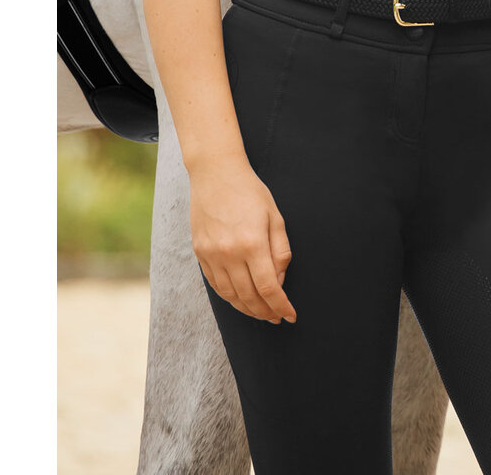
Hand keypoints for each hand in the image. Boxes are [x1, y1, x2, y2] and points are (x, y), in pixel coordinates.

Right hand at [191, 155, 296, 323]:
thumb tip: (280, 280)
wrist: (215, 174)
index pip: (269, 288)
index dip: (281, 306)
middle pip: (249, 297)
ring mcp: (212, 256)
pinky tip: (241, 300)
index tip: (290, 315)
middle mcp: (230, 254)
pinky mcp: (200, 255)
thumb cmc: (250, 191)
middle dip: (266, 312)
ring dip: (248, 309)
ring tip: (262, 313)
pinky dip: (230, 298)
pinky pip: (216, 286)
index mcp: (253, 243)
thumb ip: (280, 249)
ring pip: (231, 296)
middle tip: (277, 317)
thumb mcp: (275, 215)